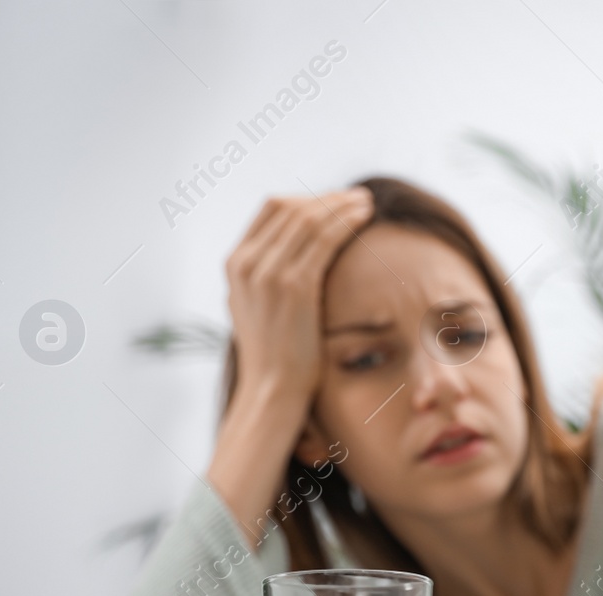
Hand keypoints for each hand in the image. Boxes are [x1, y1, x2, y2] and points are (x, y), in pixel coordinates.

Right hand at [224, 187, 374, 402]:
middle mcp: (246, 262)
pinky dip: (345, 222)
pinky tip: (365, 218)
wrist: (273, 391)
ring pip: (308, 218)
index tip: (336, 202)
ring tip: (367, 203)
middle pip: (290, 207)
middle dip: (328, 198)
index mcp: (235, 263)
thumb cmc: (277, 356)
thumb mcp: (260, 308)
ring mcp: (266, 272)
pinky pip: (323, 239)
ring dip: (341, 205)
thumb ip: (268, 277)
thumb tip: (293, 256)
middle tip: (358, 198)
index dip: (307, 199)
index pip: (271, 209)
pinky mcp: (292, 286)